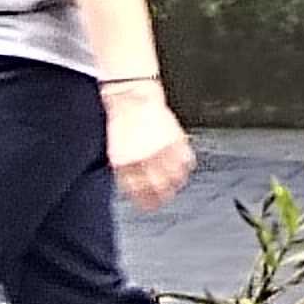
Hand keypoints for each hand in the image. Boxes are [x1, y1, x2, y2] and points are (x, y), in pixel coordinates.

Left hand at [105, 88, 193, 208]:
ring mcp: (161, 149)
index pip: (139, 191)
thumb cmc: (122, 122)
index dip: (146, 201)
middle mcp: (145, 159)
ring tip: (178, 185)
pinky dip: (187, 165)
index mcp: (126, 164)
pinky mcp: (175, 138)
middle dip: (163, 196)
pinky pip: (186, 159)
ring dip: (177, 182)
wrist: (132, 97)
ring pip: (175, 175)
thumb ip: (126, 170)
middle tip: (166, 199)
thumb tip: (135, 185)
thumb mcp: (116, 151)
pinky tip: (186, 167)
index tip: (150, 206)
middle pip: (159, 186)